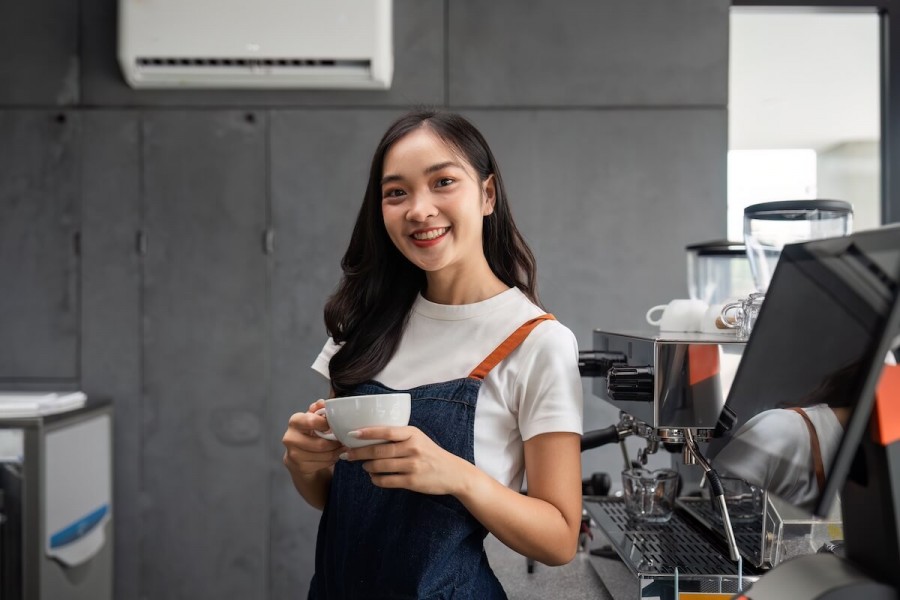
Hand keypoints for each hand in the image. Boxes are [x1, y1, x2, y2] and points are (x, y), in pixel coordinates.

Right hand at [282, 399, 345, 475]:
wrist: (300, 459)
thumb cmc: (310, 435)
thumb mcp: (314, 420)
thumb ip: (318, 410)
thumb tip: (322, 402)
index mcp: (295, 422)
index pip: (312, 421)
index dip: (327, 424)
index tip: (334, 425)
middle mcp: (290, 438)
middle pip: (321, 443)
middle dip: (335, 443)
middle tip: (344, 440)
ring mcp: (293, 455)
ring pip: (324, 455)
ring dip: (337, 452)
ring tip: (342, 447)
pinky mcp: (299, 468)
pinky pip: (323, 464)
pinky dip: (332, 460)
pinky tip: (335, 455)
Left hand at [344, 426, 470, 495]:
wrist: (453, 472)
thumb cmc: (430, 453)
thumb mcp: (418, 438)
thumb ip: (398, 436)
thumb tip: (369, 437)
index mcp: (412, 433)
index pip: (385, 430)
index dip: (366, 432)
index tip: (351, 434)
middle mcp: (412, 448)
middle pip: (378, 450)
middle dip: (359, 452)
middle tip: (348, 454)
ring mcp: (412, 465)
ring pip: (380, 466)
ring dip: (367, 466)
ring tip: (364, 465)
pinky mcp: (412, 481)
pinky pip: (386, 481)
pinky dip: (376, 479)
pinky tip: (374, 477)